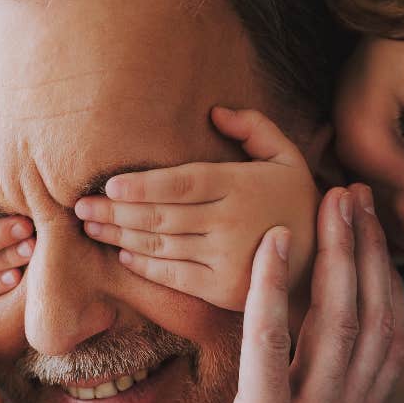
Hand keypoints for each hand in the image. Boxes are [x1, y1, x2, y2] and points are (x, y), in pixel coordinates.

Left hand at [74, 106, 319, 310]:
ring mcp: (226, 259)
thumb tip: (213, 113)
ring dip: (120, 236)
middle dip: (115, 211)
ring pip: (161, 246)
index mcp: (241, 186)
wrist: (324, 261)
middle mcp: (231, 223)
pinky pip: (174, 276)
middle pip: (162, 216)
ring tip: (91, 226)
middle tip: (79, 205)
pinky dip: (145, 266)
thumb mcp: (287, 157)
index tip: (110, 184)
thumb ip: (254, 128)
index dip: (143, 185)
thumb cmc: (296, 202)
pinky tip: (123, 254)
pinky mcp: (223, 289)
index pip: (183, 184)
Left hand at [179, 185, 403, 402]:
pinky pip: (272, 350)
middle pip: (373, 319)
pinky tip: (269, 243)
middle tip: (357, 193)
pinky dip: (272, 292)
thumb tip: (302, 387)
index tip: (370, 235)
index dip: (382, 281)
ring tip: (331, 199)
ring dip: (337, 254)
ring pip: (338, 323)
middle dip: (368, 251)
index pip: (384, 341)